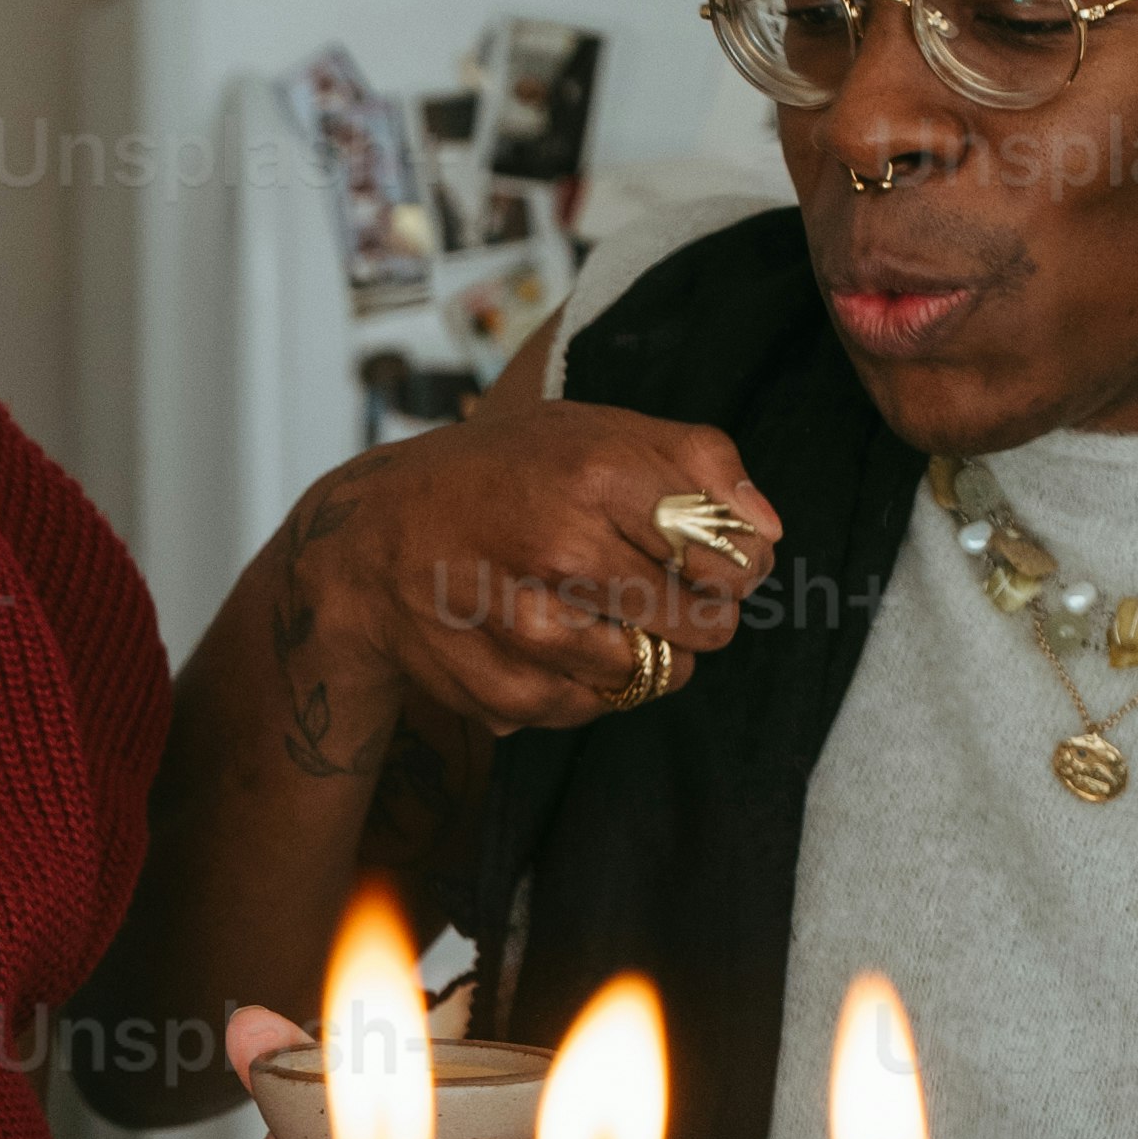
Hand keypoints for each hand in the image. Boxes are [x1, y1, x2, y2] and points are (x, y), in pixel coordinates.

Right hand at [273, 404, 777, 756]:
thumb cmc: (497, 477)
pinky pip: (598, 708)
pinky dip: (597, 685)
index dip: (740, 566)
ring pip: (657, 673)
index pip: (728, 552)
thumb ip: (695, 459)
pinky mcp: (507, 692)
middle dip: (704, 615)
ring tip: (614, 618)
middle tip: (671, 595)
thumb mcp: (591, 430)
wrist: (370, 545)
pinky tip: (563, 645)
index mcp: (595, 473)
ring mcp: (530, 629)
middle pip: (705, 622)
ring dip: (655, 655)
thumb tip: (767, 531)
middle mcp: (560, 549)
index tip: (718, 563)